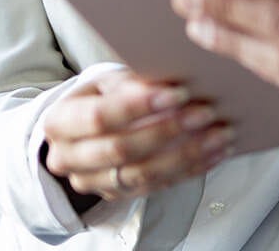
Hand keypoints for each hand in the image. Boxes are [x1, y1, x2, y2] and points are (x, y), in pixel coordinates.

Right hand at [42, 68, 235, 200]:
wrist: (84, 128)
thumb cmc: (101, 96)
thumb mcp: (107, 81)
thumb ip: (131, 83)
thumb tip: (168, 83)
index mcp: (60, 122)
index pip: (99, 117)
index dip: (139, 106)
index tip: (179, 93)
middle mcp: (68, 158)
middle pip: (121, 150)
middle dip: (168, 131)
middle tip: (205, 113)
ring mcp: (92, 183)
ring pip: (142, 175)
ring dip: (186, 155)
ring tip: (218, 135)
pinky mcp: (116, 196)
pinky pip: (156, 187)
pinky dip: (189, 170)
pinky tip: (214, 153)